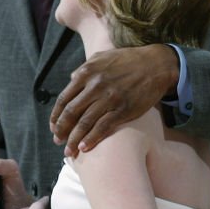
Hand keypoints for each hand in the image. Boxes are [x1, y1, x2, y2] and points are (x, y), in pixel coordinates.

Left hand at [50, 44, 178, 156]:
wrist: (156, 64)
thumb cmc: (128, 60)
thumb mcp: (102, 57)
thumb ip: (84, 68)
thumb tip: (71, 78)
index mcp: (86, 73)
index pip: (64, 99)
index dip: (56, 116)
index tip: (53, 127)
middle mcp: (95, 86)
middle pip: (71, 113)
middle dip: (61, 130)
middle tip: (57, 141)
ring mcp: (109, 99)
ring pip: (84, 123)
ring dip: (73, 139)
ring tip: (68, 151)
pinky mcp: (123, 109)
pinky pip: (102, 127)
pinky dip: (91, 139)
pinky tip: (84, 148)